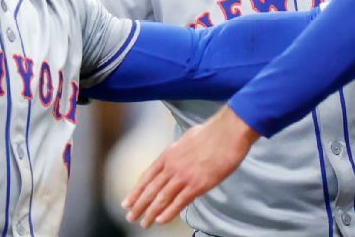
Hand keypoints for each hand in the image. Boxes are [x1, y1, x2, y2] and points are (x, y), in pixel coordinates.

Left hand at [122, 106, 258, 227]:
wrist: (227, 133)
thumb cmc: (211, 132)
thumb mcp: (186, 138)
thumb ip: (178, 151)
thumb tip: (176, 156)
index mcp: (168, 155)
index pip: (147, 177)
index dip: (136, 191)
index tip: (127, 202)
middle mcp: (172, 167)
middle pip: (150, 190)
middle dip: (139, 206)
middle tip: (131, 217)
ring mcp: (184, 177)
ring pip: (162, 198)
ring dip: (151, 212)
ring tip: (144, 222)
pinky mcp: (197, 185)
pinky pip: (179, 202)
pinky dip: (169, 213)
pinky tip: (161, 220)